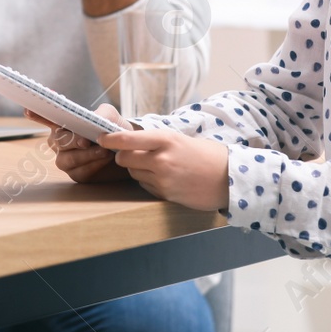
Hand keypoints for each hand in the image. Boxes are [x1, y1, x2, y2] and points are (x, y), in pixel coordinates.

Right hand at [27, 104, 133, 183]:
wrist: (128, 150)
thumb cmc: (113, 129)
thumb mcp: (110, 116)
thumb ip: (101, 113)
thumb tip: (92, 118)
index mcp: (63, 125)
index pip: (46, 118)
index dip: (37, 115)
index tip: (27, 111)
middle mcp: (60, 143)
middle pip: (57, 142)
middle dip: (71, 141)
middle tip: (86, 141)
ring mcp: (66, 159)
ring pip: (66, 160)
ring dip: (85, 156)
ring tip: (104, 152)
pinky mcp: (77, 174)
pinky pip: (80, 172)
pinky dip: (93, 166)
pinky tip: (104, 161)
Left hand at [100, 125, 228, 210]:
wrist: (229, 178)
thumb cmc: (206, 155)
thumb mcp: (180, 140)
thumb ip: (156, 141)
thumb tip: (128, 142)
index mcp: (165, 140)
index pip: (127, 139)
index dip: (110, 139)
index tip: (101, 137)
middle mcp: (162, 159)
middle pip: (125, 158)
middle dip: (124, 156)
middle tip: (133, 153)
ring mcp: (163, 179)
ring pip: (134, 173)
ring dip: (138, 169)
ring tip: (158, 166)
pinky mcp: (166, 194)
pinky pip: (146, 186)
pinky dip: (149, 182)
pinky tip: (166, 178)